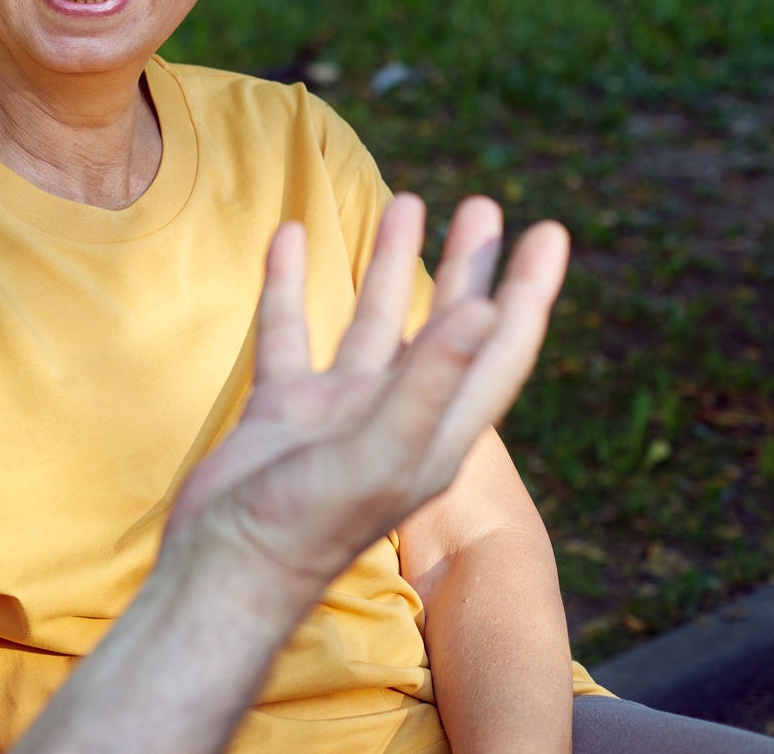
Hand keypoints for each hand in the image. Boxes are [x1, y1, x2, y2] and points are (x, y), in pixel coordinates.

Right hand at [170, 194, 566, 602]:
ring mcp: (338, 411)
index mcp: (437, 430)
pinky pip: (293, 331)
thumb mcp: (380, 453)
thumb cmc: (307, 525)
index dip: (528, 293)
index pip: (498, 348)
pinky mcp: (285, 409)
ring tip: (405, 204)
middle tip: (484, 207)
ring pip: (373, 322)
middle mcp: (396, 414)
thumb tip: (484, 310)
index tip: (548, 234)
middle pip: (445, 326)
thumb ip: (428, 383)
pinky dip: (293, 284)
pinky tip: (289, 238)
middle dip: (469, 267)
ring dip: (390, 265)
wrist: (226, 569)